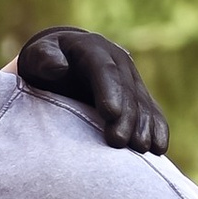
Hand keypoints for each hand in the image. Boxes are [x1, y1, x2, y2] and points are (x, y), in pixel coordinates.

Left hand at [15, 27, 167, 156]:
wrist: (63, 60)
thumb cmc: (44, 61)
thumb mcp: (38, 55)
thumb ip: (45, 59)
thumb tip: (58, 67)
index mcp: (93, 49)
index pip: (104, 70)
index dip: (109, 91)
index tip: (110, 114)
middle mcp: (117, 61)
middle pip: (126, 90)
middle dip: (126, 116)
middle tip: (119, 142)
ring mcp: (131, 77)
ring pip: (142, 102)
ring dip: (144, 126)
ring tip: (140, 149)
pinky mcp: (137, 94)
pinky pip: (152, 110)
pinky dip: (157, 128)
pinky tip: (159, 148)